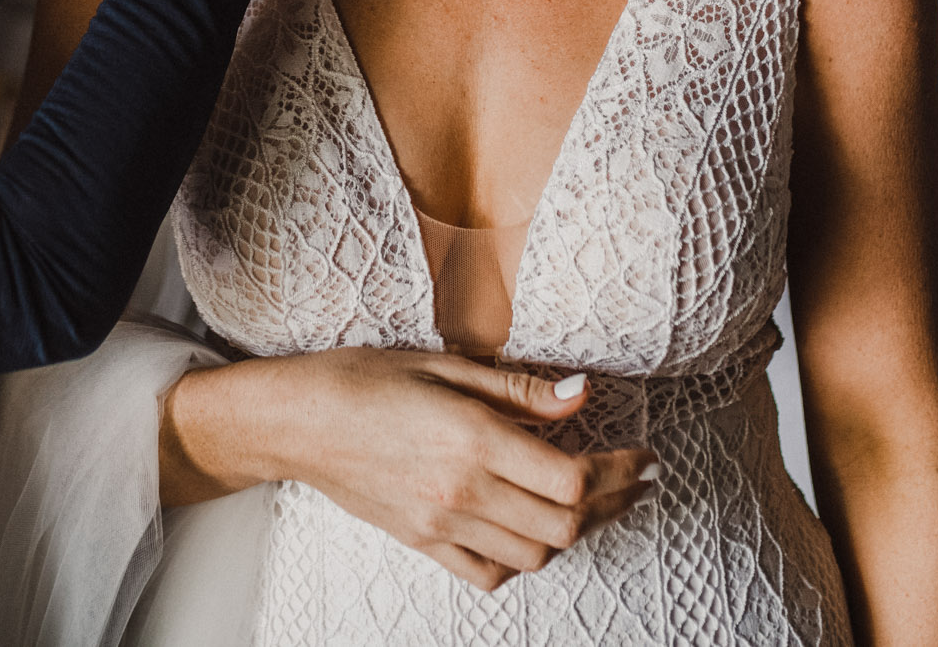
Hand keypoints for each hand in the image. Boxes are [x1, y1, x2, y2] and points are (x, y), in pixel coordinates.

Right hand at [163, 349, 660, 591]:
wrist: (296, 420)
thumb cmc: (364, 379)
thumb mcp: (445, 365)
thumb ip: (518, 388)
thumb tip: (583, 394)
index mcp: (472, 439)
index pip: (572, 478)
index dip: (619, 471)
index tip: (641, 457)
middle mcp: (461, 490)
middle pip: (564, 525)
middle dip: (612, 503)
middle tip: (632, 479)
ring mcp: (441, 523)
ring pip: (534, 556)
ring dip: (571, 533)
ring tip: (590, 502)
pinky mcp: (422, 541)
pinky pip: (487, 573)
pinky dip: (519, 561)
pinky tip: (527, 529)